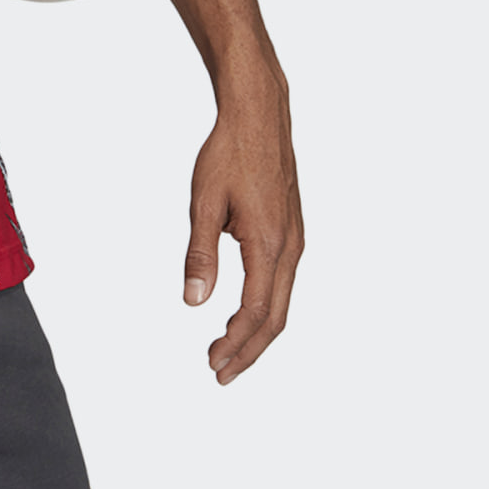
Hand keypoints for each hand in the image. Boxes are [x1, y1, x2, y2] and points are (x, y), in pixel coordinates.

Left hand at [183, 68, 302, 383]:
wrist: (259, 116)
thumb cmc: (229, 153)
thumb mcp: (204, 203)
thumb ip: (200, 253)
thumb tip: (193, 301)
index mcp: (270, 244)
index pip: (255, 313)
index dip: (235, 344)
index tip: (213, 364)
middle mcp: (290, 248)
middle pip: (275, 318)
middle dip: (248, 350)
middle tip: (219, 373)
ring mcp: (295, 240)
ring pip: (282, 302)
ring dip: (257, 331)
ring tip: (227, 349)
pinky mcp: (292, 231)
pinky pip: (283, 283)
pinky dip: (265, 308)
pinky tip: (244, 313)